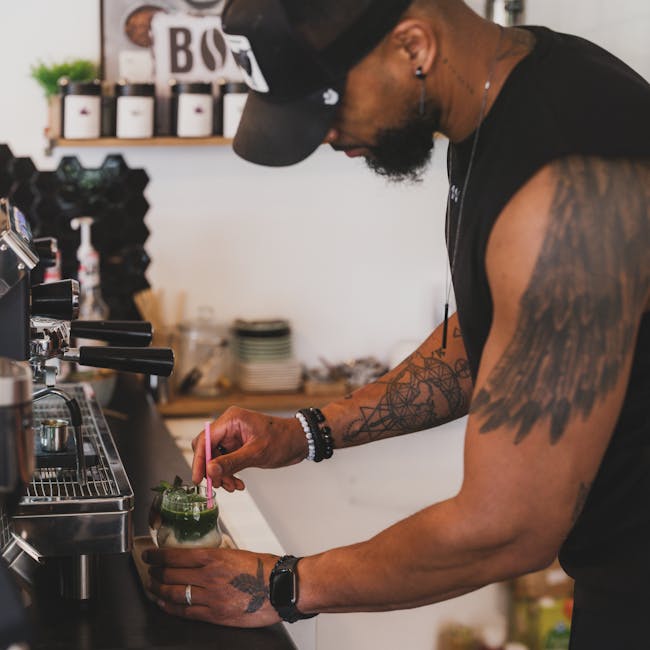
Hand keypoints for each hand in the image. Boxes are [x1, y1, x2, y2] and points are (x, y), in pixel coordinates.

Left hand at [143, 546, 280, 627]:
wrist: (281, 588)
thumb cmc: (265, 569)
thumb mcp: (237, 553)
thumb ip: (217, 557)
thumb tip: (201, 558)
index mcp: (215, 557)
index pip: (176, 556)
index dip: (158, 556)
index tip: (150, 554)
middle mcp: (209, 576)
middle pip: (171, 575)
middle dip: (155, 573)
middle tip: (149, 571)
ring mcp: (211, 597)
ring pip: (174, 594)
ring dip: (159, 590)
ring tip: (152, 587)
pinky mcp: (216, 615)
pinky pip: (186, 612)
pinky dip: (171, 608)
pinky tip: (165, 604)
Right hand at [191, 407, 306, 490]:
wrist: (300, 441)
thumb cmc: (283, 439)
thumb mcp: (256, 453)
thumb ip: (231, 462)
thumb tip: (210, 470)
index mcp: (231, 420)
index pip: (205, 439)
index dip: (199, 460)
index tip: (199, 478)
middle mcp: (230, 426)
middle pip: (207, 449)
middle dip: (211, 469)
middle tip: (218, 485)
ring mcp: (233, 437)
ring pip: (215, 459)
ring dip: (222, 475)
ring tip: (234, 486)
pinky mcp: (238, 447)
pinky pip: (225, 462)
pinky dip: (229, 474)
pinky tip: (238, 483)